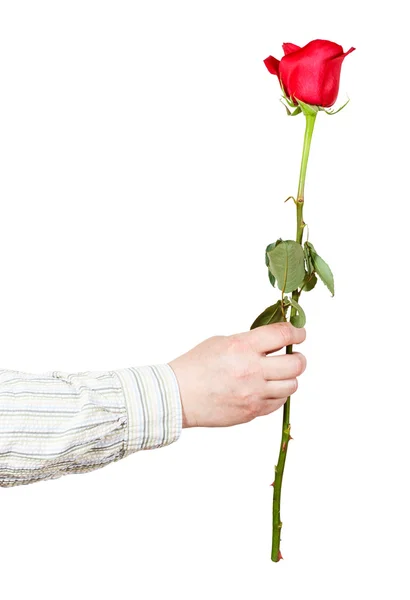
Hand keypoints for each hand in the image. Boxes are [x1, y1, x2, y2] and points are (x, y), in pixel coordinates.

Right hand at [168, 322, 306, 427]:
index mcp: (242, 347)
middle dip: (299, 358)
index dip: (297, 332)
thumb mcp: (221, 342)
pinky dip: (277, 394)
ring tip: (279, 374)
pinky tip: (268, 388)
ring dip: (289, 378)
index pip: (282, 335)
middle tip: (294, 356)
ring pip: (291, 385)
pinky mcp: (252, 412)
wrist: (178, 395)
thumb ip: (249, 341)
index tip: (299, 333)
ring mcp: (253, 394)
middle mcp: (252, 370)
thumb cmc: (195, 366)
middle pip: (296, 364)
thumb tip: (273, 341)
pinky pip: (278, 403)